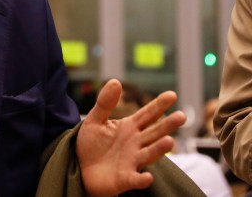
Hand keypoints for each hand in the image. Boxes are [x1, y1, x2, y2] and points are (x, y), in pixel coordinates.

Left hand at [76, 79, 185, 196]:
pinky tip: (147, 177)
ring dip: (159, 149)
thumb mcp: (95, 120)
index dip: (158, 105)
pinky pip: (135, 179)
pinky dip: (141, 179)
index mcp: (129, 127)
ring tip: (170, 141)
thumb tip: (115, 81)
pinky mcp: (124, 179)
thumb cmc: (90, 144)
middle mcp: (135, 144)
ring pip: (149, 154)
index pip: (147, 114)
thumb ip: (105, 103)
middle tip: (181, 116)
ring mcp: (132, 161)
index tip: (172, 95)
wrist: (80, 169)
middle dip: (168, 125)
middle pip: (154, 133)